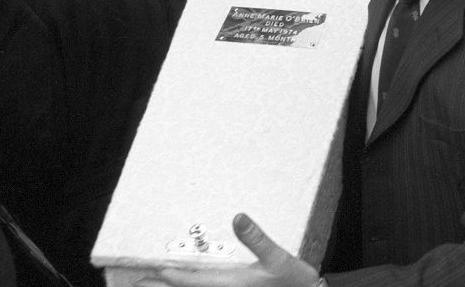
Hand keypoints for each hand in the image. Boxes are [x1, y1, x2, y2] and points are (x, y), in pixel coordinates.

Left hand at [136, 214, 319, 286]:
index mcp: (230, 283)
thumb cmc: (294, 282)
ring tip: (153, 286)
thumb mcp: (278, 258)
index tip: (148, 269)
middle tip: (137, 283)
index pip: (190, 279)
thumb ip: (257, 238)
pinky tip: (191, 285)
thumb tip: (238, 217)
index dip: (167, 274)